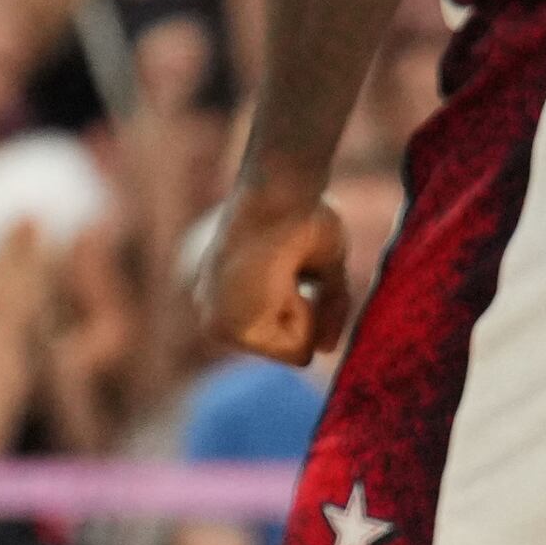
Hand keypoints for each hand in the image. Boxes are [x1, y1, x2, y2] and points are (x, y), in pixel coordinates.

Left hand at [205, 180, 351, 365]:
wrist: (276, 192)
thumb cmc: (300, 214)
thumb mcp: (323, 265)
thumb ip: (329, 307)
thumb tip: (327, 351)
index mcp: (232, 297)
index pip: (293, 334)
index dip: (313, 304)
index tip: (295, 263)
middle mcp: (218, 314)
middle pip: (296, 348)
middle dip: (309, 314)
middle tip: (288, 265)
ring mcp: (216, 324)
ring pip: (298, 352)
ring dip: (305, 313)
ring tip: (282, 270)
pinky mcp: (222, 330)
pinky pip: (297, 352)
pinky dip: (303, 317)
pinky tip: (279, 280)